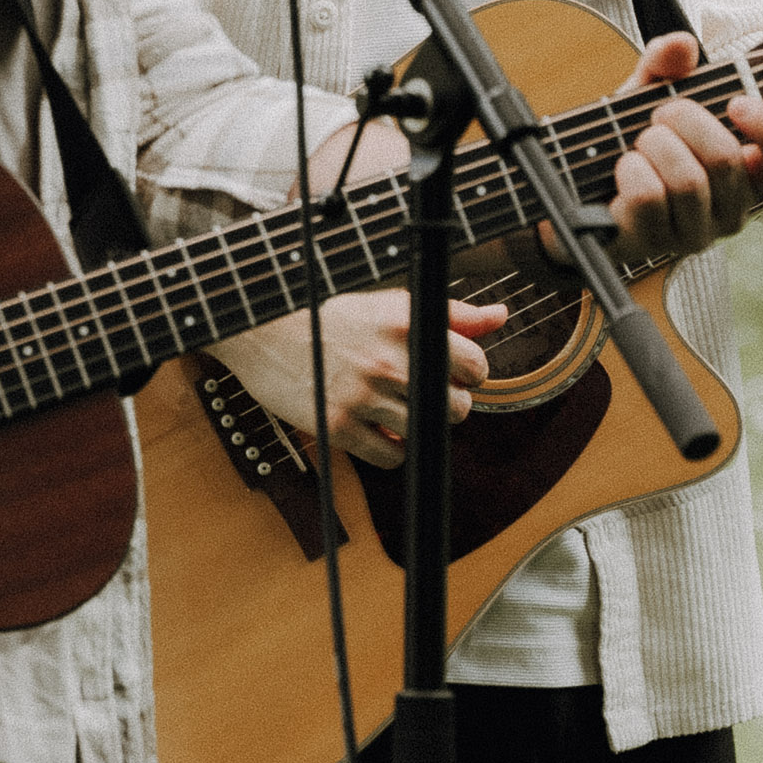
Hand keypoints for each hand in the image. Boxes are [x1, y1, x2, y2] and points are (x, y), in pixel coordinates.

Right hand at [211, 293, 510, 469]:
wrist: (261, 331)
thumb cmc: (331, 317)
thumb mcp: (391, 305)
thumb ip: (452, 313)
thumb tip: (501, 316)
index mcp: (407, 324)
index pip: (476, 366)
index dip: (468, 373)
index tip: (448, 371)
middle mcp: (389, 360)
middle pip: (459, 407)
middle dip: (444, 402)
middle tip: (417, 391)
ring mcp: (364, 396)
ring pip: (428, 433)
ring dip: (417, 426)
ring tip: (394, 407)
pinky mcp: (340, 426)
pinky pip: (392, 457)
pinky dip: (391, 450)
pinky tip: (376, 429)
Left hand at [606, 30, 762, 259]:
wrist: (576, 188)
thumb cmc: (628, 144)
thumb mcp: (645, 96)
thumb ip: (664, 66)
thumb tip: (680, 44)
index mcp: (745, 174)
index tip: (736, 103)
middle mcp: (729, 209)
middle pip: (724, 158)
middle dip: (683, 120)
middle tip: (658, 116)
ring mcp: (693, 234)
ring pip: (687, 180)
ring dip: (653, 146)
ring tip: (638, 145)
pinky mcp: (653, 246)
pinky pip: (648, 197)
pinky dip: (629, 169)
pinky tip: (623, 168)